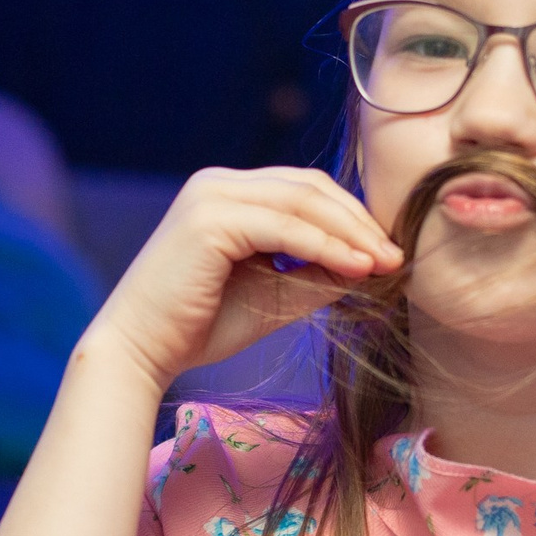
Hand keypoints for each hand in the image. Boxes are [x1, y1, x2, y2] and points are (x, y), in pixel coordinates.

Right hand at [83, 167, 400, 393]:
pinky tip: (354, 268)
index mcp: (228, 194)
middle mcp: (217, 184)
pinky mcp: (210, 220)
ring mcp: (211, 196)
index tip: (386, 251)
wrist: (140, 352)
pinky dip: (326, 247)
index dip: (351, 216)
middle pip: (309, 187)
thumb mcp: (272, 295)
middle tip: (395, 255)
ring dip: (350, 232)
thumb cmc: (199, 327)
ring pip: (302, 202)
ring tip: (384, 262)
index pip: (305, 191)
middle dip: (359, 221)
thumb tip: (369, 265)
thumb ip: (314, 273)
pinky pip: (285, 227)